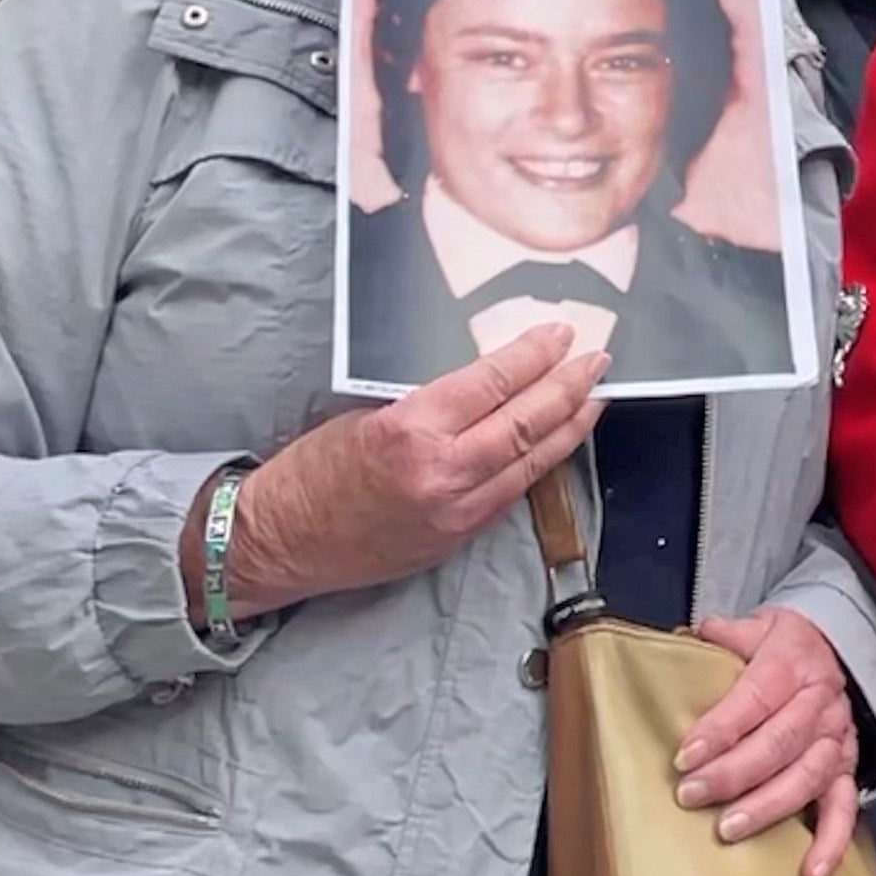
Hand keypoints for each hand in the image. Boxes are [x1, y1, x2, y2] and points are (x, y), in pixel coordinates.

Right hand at [224, 326, 607, 614]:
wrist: (277, 542)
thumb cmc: (312, 470)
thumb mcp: (367, 414)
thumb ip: (432, 402)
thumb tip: (491, 379)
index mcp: (411, 431)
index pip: (492, 384)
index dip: (533, 356)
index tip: (561, 333)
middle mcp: (441, 473)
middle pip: (525, 423)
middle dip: (568, 387)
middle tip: (597, 360)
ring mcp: (453, 512)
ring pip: (530, 463)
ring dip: (569, 427)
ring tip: (596, 396)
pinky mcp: (455, 539)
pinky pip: (512, 493)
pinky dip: (541, 463)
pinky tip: (558, 442)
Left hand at [680, 606, 861, 873]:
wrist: (837, 647)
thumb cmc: (785, 645)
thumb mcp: (759, 625)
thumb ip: (727, 632)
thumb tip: (697, 634)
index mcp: (794, 662)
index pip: (757, 696)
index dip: (722, 727)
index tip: (686, 755)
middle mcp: (821, 701)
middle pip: (780, 741)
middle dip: (734, 773)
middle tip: (692, 795)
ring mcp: (836, 738)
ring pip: (808, 776)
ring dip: (768, 805)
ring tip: (728, 828)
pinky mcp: (846, 768)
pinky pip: (844, 807)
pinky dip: (831, 841)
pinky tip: (810, 871)